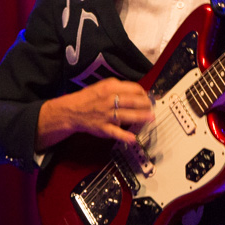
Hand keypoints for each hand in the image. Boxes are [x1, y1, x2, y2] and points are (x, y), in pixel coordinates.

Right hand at [36, 77, 153, 148]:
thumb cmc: (90, 98)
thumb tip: (138, 92)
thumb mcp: (102, 86)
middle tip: (152, 107)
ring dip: (141, 117)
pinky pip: (115, 132)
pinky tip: (133, 139)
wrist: (71, 111)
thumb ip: (119, 88)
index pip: (133, 89)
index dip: (143, 93)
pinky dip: (124, 136)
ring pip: (127, 115)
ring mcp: (106, 115)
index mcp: (110, 88)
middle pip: (133, 101)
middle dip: (146, 104)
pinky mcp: (103, 127)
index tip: (147, 97)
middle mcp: (109, 100)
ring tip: (151, 118)